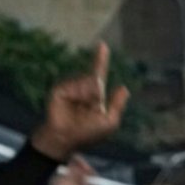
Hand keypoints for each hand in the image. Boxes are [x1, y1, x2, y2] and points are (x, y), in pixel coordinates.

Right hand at [29, 44, 129, 162]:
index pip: (99, 74)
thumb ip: (117, 105)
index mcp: (94, 96)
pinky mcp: (60, 89)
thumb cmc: (88, 134)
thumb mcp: (109, 122)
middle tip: (89, 110)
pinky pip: (77, 86)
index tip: (102, 45)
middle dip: (97, 96)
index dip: (101, 60)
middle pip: (97, 79)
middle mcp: (82, 89)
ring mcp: (70, 88)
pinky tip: (72, 104)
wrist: (66, 139)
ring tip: (81, 110)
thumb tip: (124, 87)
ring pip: (90, 83)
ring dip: (90, 97)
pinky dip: (79, 95)